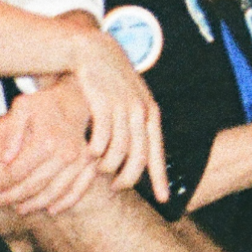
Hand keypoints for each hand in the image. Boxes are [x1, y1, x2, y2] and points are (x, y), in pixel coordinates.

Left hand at [0, 83, 105, 217]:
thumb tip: (5, 160)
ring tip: (19, 208)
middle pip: (34, 185)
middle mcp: (66, 153)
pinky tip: (52, 210)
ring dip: (35, 204)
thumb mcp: (22, 108)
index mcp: (46, 141)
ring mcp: (81, 161)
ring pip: (55, 192)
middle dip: (12, 197)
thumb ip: (11, 133)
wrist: (75, 98)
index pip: (16, 172)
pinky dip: (65, 202)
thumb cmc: (44, 104)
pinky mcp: (92, 164)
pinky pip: (79, 189)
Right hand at [60, 24, 166, 201]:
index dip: (160, 177)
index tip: (164, 199)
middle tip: (116, 188)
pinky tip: (87, 154)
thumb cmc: (111, 82)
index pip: (158, 152)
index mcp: (151, 114)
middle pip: (139, 158)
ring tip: (98, 171)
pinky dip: (95, 152)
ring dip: (107, 167)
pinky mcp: (104, 104)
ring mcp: (124, 108)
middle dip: (127, 178)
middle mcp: (142, 112)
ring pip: (118, 152)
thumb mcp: (130, 101)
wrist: (94, 52)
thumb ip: (135, 124)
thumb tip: (138, 153)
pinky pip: (101, 140)